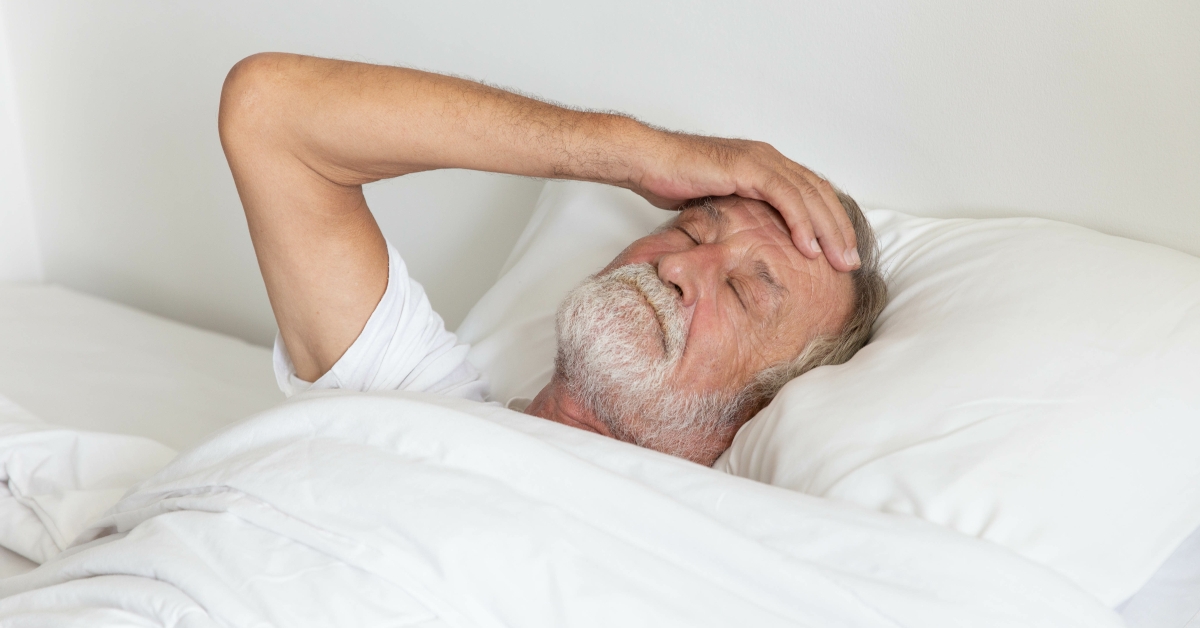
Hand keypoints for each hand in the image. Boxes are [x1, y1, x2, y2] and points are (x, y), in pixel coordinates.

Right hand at [626, 131, 860, 271]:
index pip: (810, 193)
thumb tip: (751, 241)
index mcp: (765, 164)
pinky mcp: (747, 167)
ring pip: (809, 195)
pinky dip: (800, 222)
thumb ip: (740, 214)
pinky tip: (809, 246)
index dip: (829, 222)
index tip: (839, 252)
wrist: (646, 161)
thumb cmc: (672, 180)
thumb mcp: (717, 204)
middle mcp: (768, 158)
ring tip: (839, 260)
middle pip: (819, 193)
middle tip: (851, 262)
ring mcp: (759, 160)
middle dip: (838, 230)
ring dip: (828, 230)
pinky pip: (785, 196)